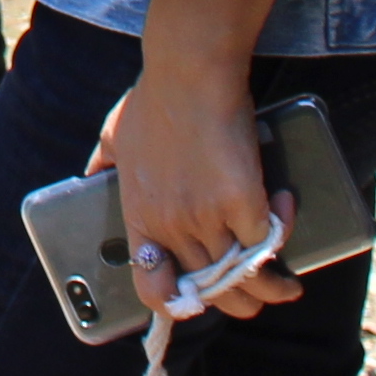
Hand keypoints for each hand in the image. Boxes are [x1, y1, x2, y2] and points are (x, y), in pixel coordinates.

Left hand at [86, 66, 295, 321]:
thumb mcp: (113, 138)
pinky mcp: (243, 202)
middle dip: (239, 301)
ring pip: (245, 277)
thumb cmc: (153, 98)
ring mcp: (207, 217)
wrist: (188, 71)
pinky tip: (287, 214)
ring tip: (286, 283)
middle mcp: (172, 226)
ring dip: (270, 285)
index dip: (177, 303)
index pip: (152, 289)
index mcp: (140, 217)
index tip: (197, 300)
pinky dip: (283, 232)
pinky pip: (268, 240)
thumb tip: (88, 179)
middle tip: (255, 293)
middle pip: (212, 290)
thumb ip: (101, 166)